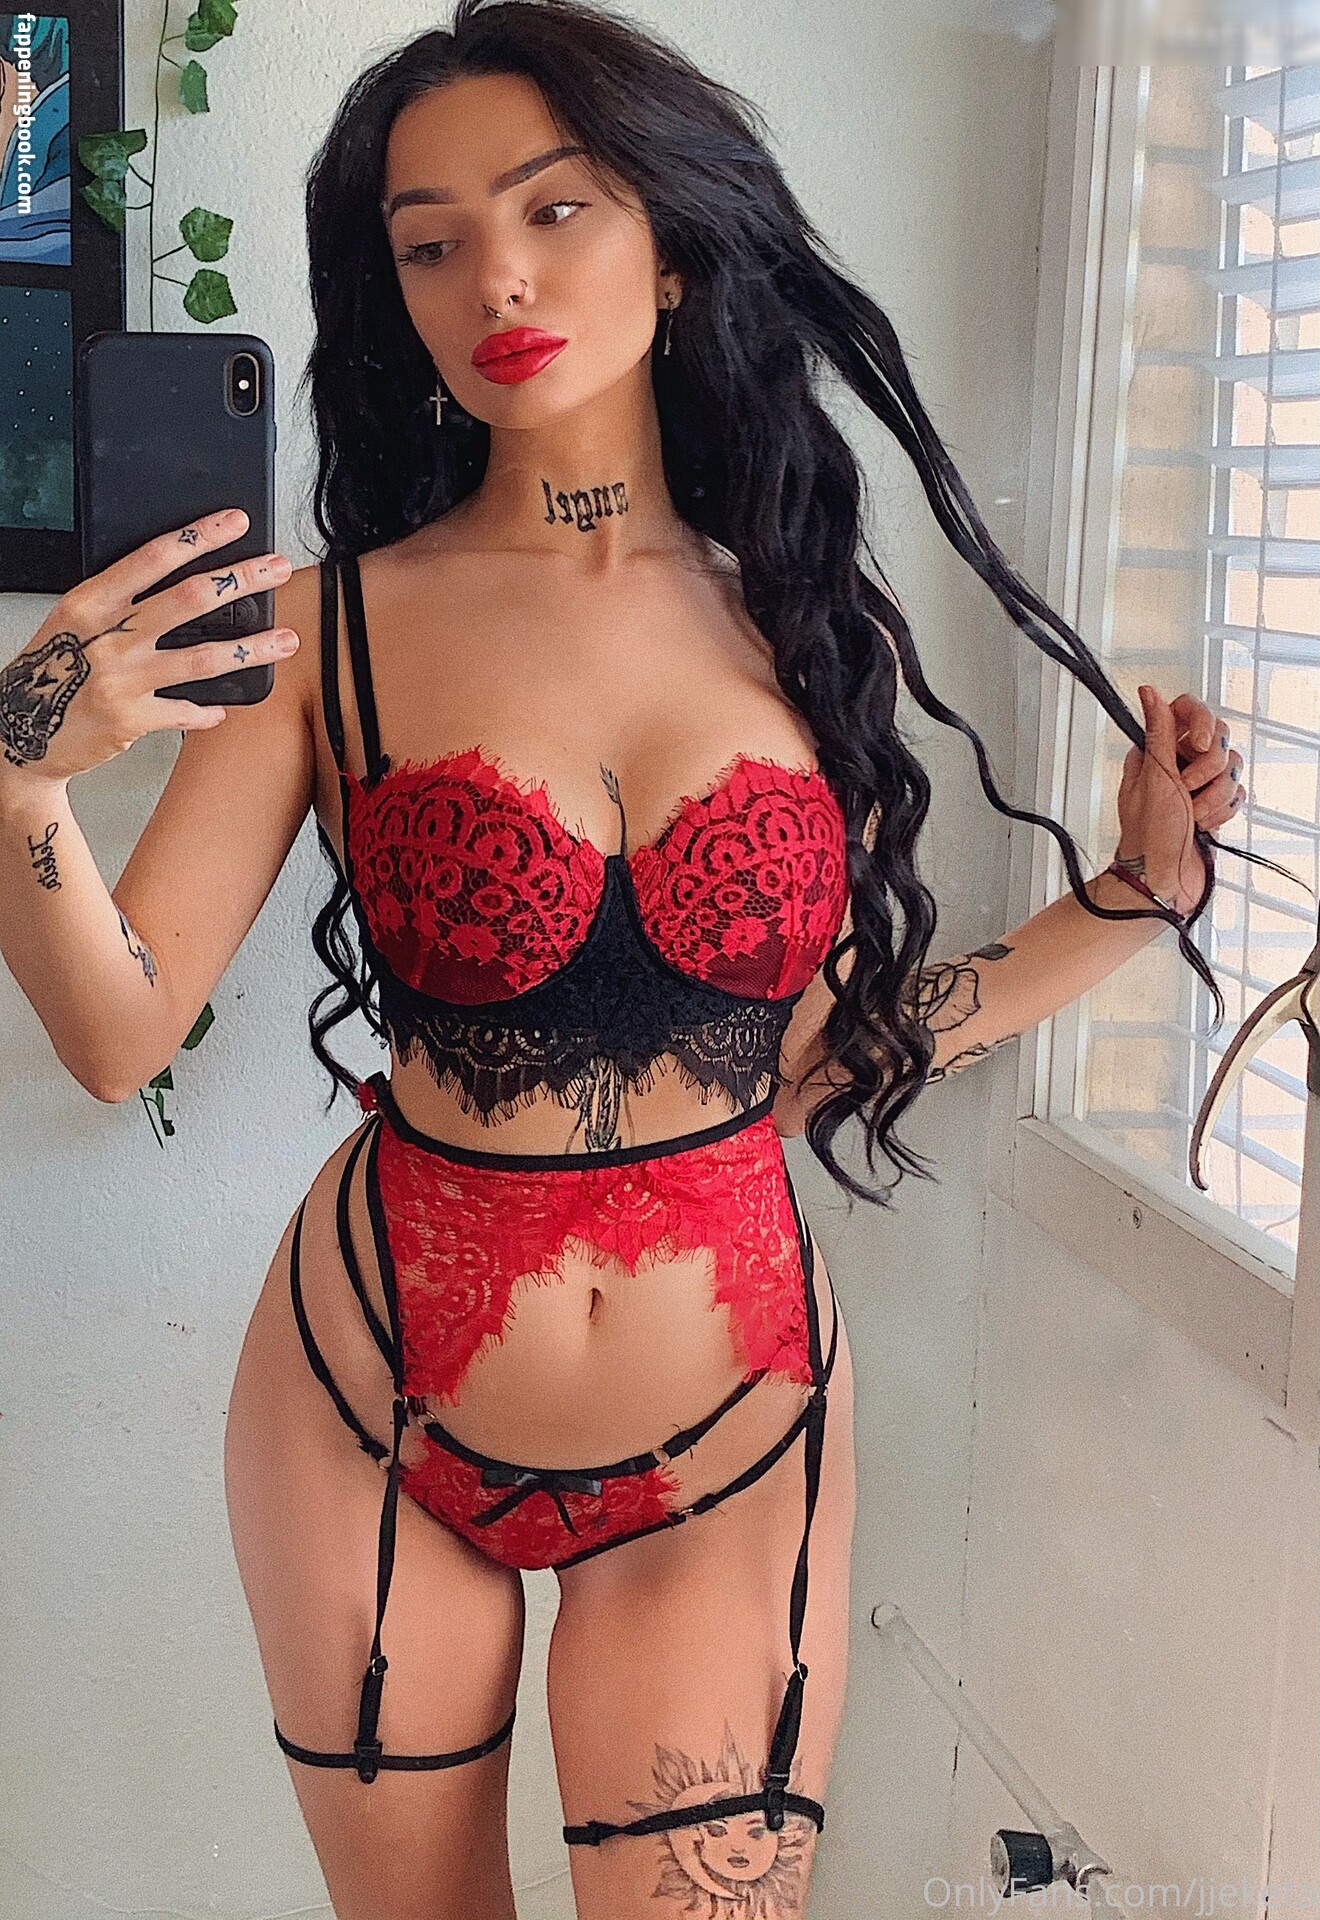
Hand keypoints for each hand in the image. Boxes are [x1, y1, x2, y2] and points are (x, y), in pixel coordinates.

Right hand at [0, 507, 296, 788]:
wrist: (18, 734)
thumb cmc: (49, 672)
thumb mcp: (72, 624)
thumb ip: (117, 603)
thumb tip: (177, 579)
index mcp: (89, 603)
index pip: (152, 557)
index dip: (198, 537)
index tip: (233, 524)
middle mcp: (108, 638)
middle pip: (190, 599)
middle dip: (241, 580)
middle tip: (276, 569)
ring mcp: (122, 680)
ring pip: (204, 657)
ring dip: (252, 647)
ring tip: (286, 640)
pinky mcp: (132, 720)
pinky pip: (187, 711)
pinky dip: (210, 709)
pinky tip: (226, 706)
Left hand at [1113, 685, 1243, 915]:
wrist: (1161, 880)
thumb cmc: (1148, 835)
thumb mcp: (1153, 777)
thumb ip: (1158, 732)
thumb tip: (1149, 693)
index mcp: (1155, 751)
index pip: (1188, 711)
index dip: (1201, 723)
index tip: (1199, 744)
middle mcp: (1177, 763)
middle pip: (1217, 738)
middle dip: (1207, 769)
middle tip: (1187, 790)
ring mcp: (1198, 785)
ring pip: (1231, 768)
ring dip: (1214, 795)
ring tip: (1193, 815)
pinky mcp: (1214, 805)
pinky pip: (1237, 793)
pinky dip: (1223, 810)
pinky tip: (1204, 825)